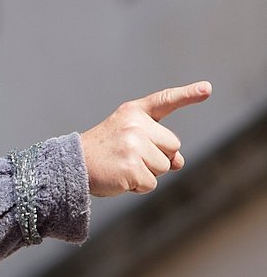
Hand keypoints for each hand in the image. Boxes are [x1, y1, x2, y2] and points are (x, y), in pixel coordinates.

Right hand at [81, 81, 211, 196]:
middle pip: (172, 146)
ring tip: (121, 167)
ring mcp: (134, 146)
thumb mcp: (127, 140)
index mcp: (133, 113)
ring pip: (164, 167)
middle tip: (127, 157)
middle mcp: (135, 126)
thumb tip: (179, 162)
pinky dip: (137, 186)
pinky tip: (119, 178)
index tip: (207, 89)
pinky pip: (151, 183)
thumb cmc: (100, 153)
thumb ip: (157, 145)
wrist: (70, 167)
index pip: (164, 101)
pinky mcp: (132, 168)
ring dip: (146, 173)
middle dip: (157, 157)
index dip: (187, 95)